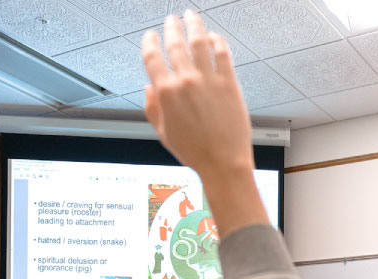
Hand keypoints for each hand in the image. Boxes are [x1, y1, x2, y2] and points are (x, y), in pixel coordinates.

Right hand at [141, 12, 252, 176]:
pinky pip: (222, 53)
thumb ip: (153, 108)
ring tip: (191, 16)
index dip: (149, 42)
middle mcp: (186, 82)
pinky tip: (214, 36)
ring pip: (199, 42)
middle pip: (175, 44)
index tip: (150, 36)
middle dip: (171, 27)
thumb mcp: (164, 133)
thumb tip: (148, 89)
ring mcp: (209, 80)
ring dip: (194, 25)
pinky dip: (217, 41)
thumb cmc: (195, 152)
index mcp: (166, 94)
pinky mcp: (229, 83)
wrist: (223, 162)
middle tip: (171, 19)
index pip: (152, 58)